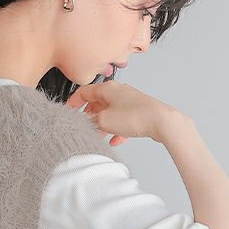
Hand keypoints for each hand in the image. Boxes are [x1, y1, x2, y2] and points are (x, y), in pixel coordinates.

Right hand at [66, 80, 180, 146]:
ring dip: (102, 125)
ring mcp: (129, 102)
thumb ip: (90, 121)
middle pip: (97, 102)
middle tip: (83, 126)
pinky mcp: (137, 112)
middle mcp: (118, 92)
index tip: (68, 111)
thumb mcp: (104, 120)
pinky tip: (114, 141)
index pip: (84, 91)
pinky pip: (122, 121)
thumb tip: (85, 123)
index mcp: (108, 88)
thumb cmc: (134, 116)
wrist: (161, 121)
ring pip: (109, 113)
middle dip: (89, 115)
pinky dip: (116, 130)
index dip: (73, 102)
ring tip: (98, 136)